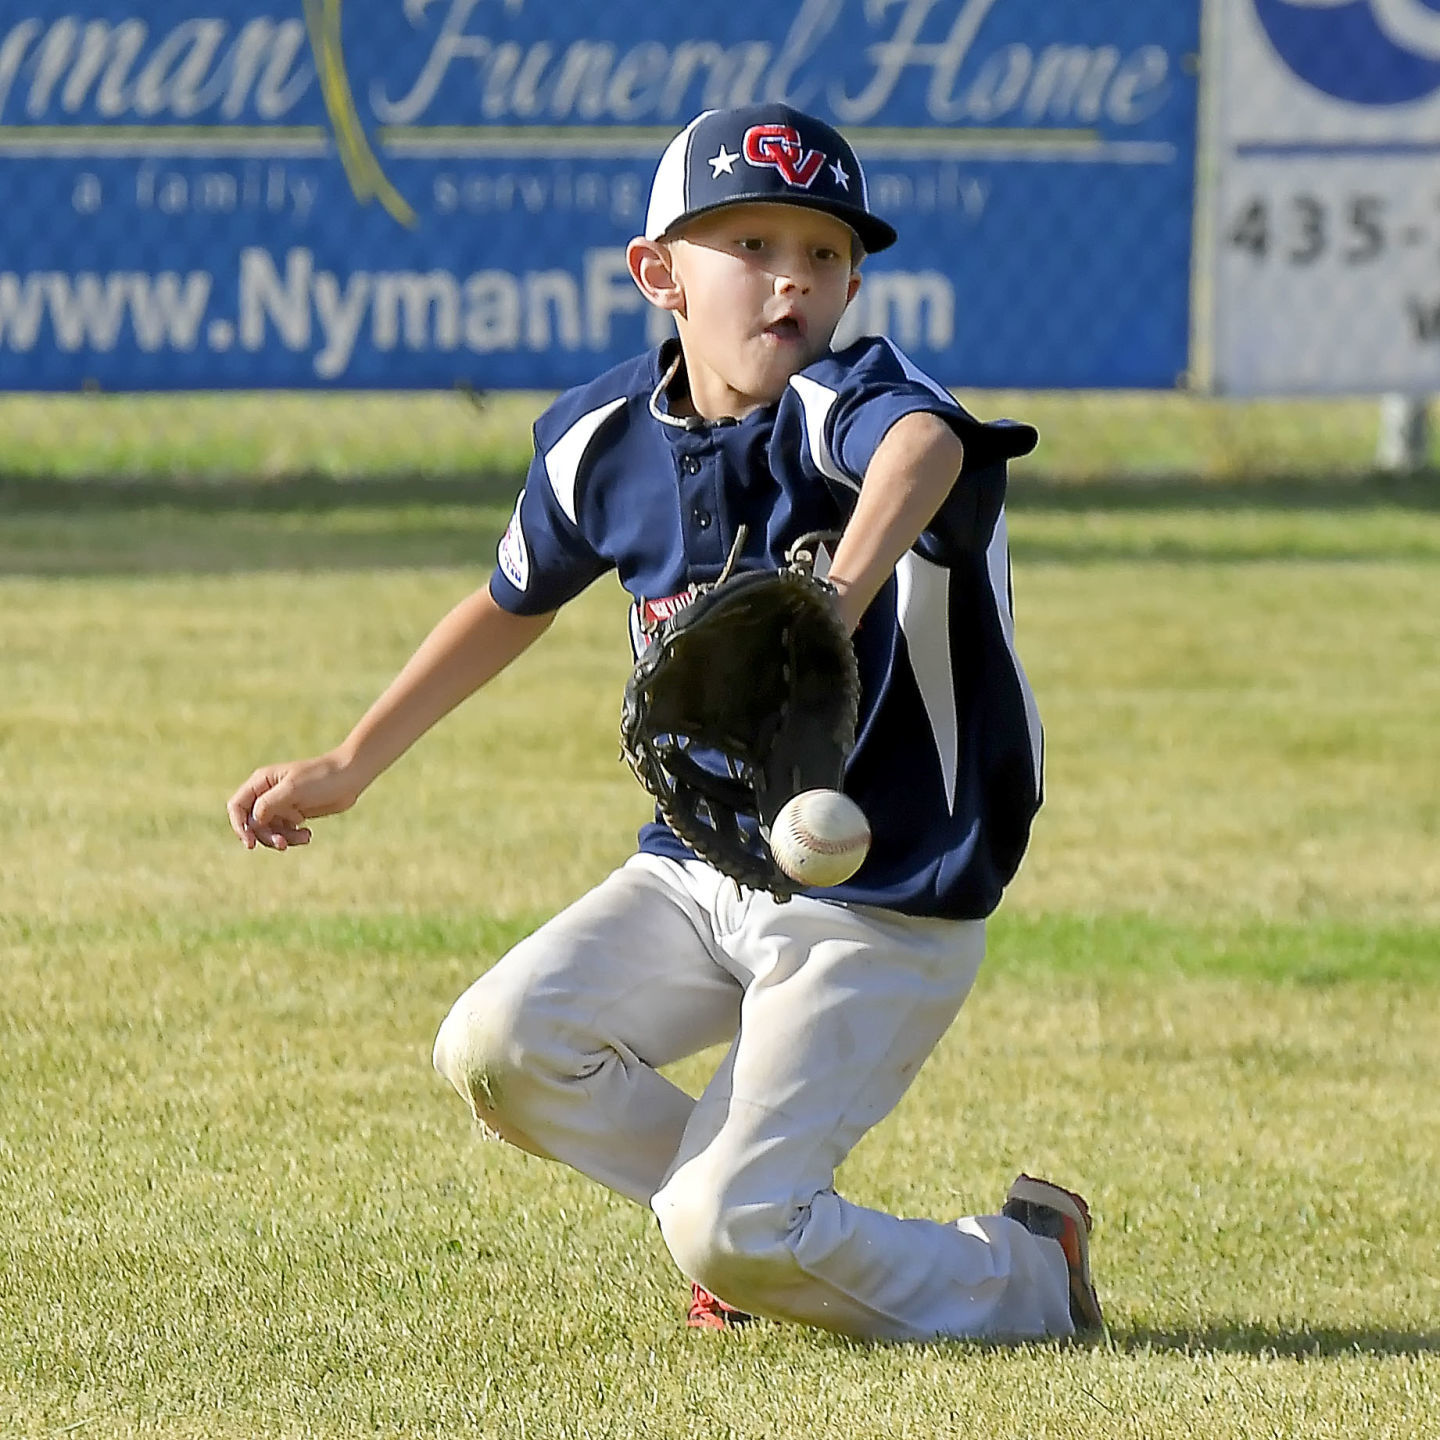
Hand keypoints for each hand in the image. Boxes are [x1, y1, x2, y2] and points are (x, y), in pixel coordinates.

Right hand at [226, 750, 362, 850]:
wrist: (350, 777)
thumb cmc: (321, 778)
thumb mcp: (293, 789)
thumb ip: (269, 804)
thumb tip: (253, 820)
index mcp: (261, 782)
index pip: (237, 807)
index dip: (239, 826)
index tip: (250, 843)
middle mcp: (267, 794)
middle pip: (252, 823)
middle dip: (266, 836)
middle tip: (283, 844)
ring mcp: (281, 805)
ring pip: (269, 831)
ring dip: (282, 839)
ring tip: (303, 838)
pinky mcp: (295, 814)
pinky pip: (285, 832)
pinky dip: (294, 837)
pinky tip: (308, 835)